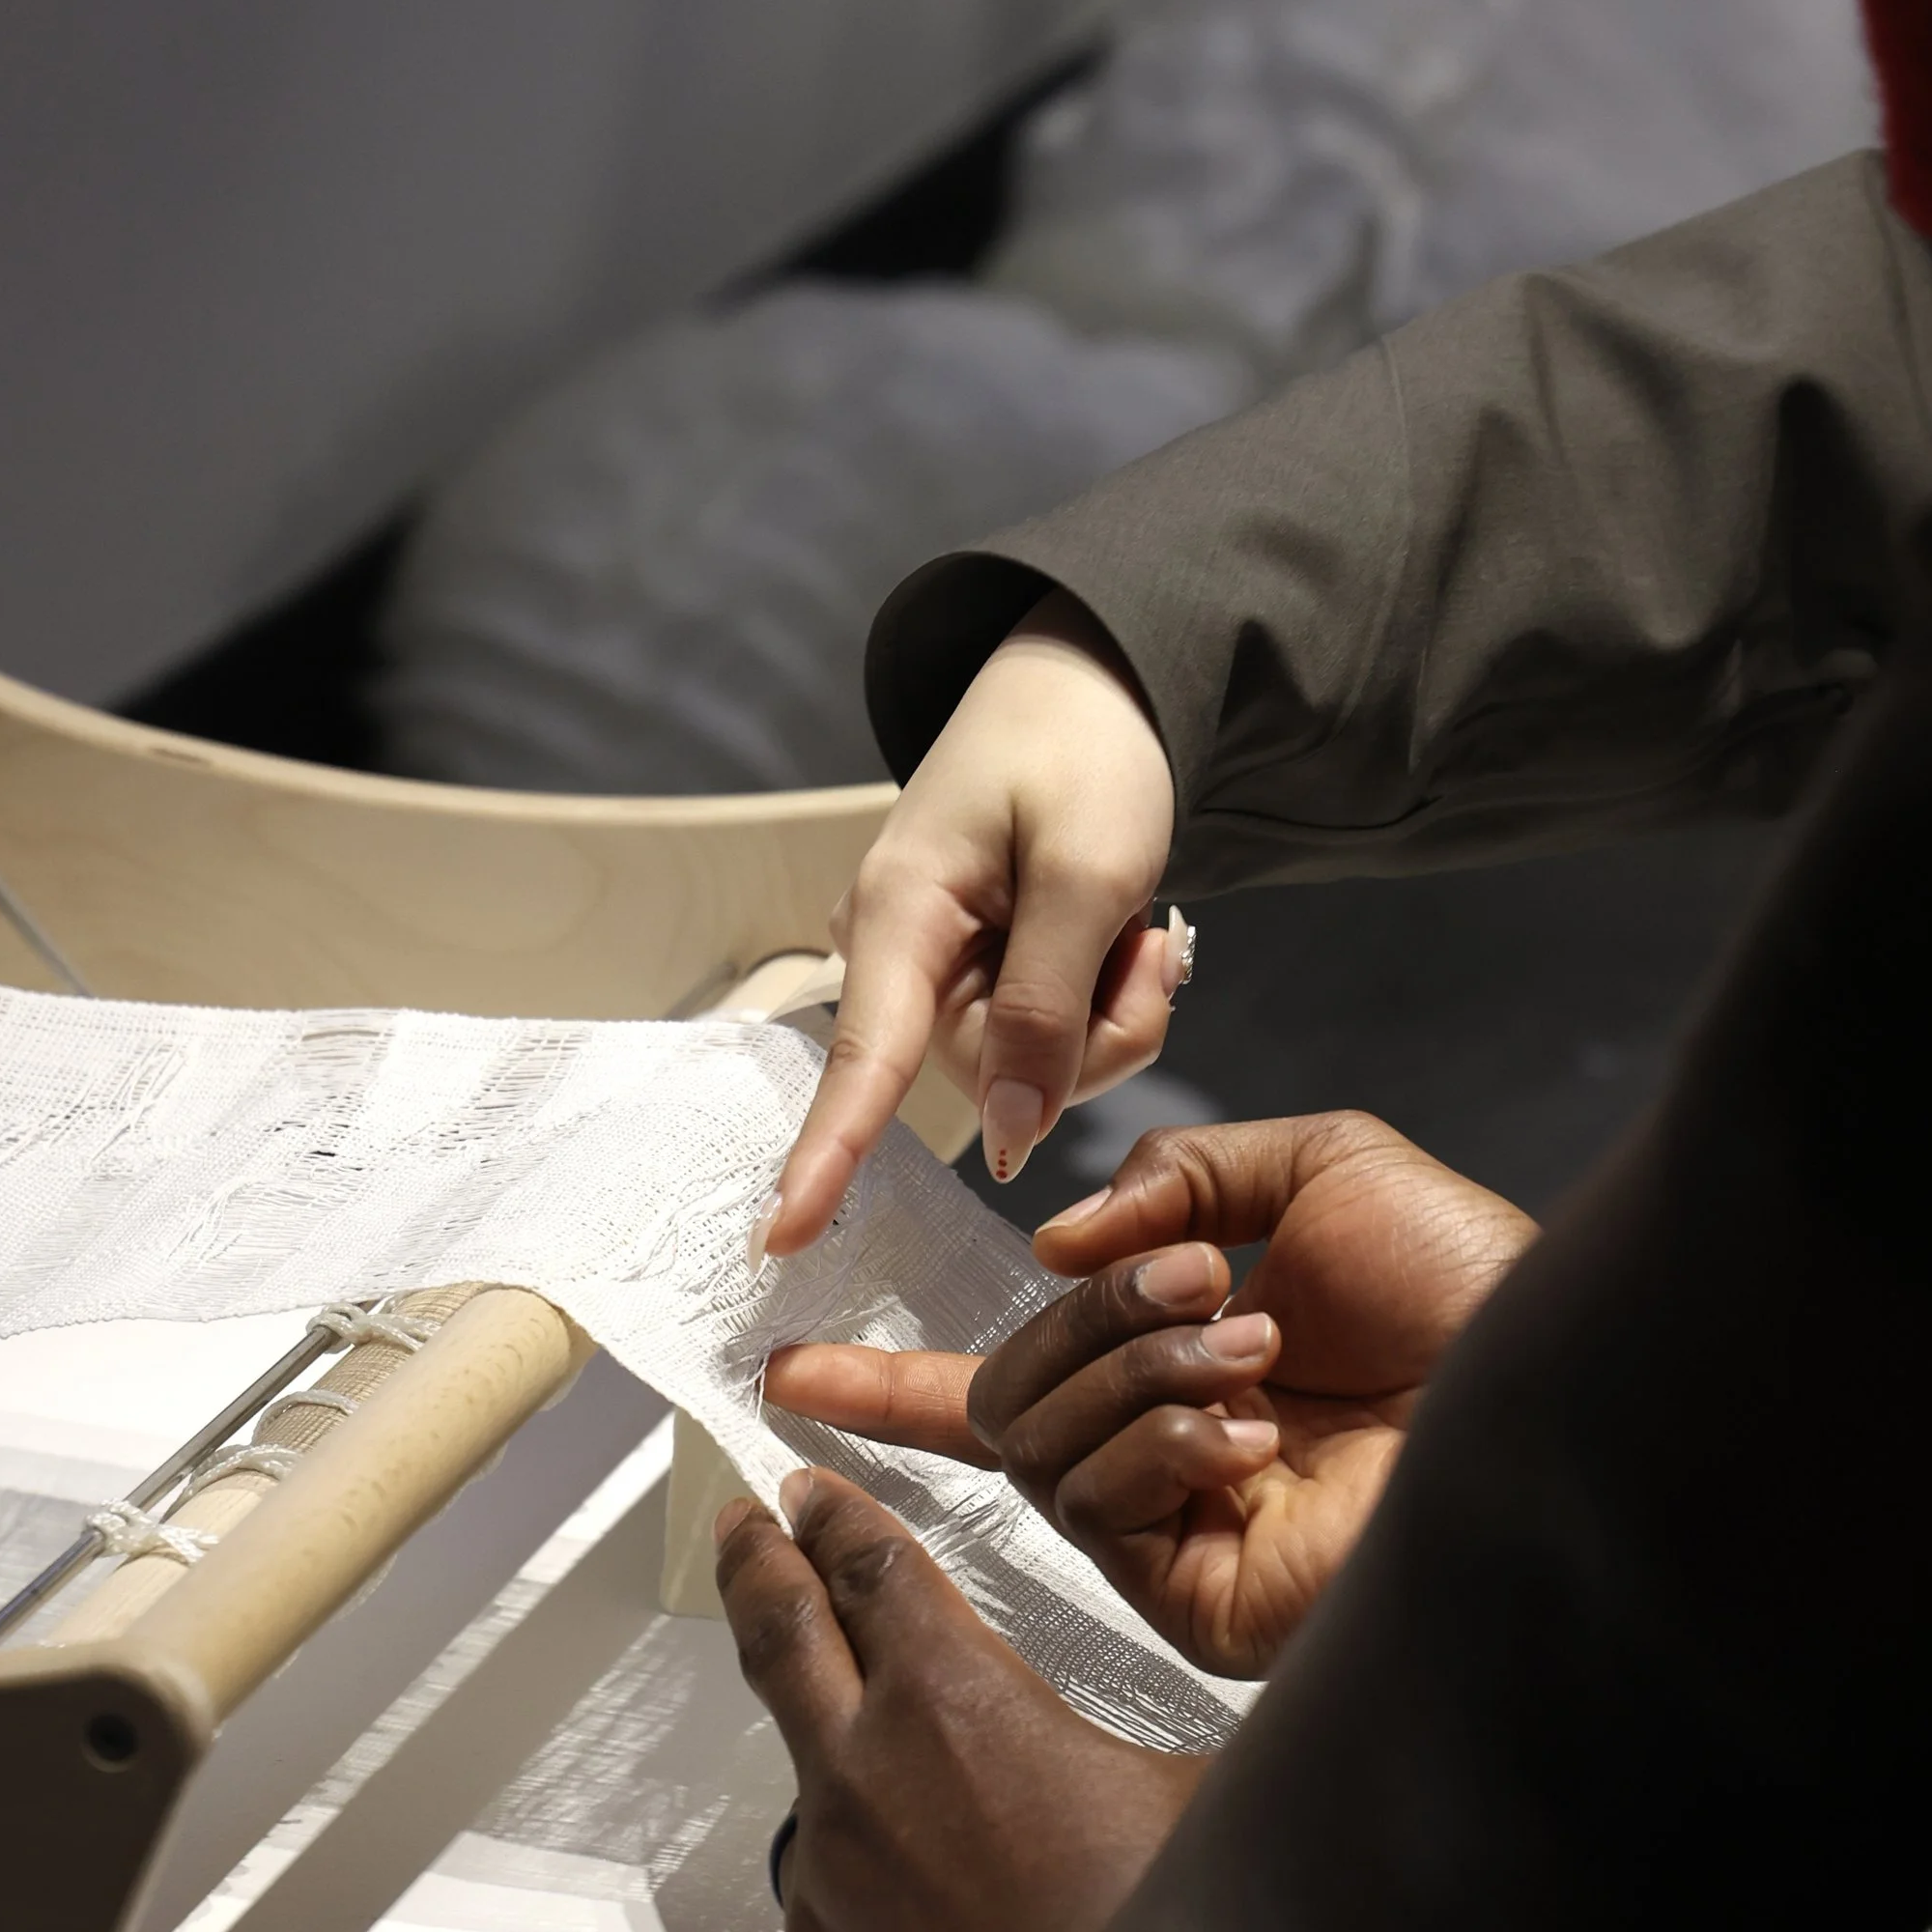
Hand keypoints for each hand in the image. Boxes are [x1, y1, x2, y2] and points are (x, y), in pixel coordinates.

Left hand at [716, 1471, 1203, 1931]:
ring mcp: (824, 1896)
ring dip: (852, 1790)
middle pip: (782, 1639)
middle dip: (758, 1567)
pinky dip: (875, 1929)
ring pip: (818, 1812)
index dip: (836, 1520)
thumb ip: (1159, 1736)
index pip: (870, 1571)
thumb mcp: (1203, 1782)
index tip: (804, 1493)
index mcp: (952, 1700)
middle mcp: (860, 1781)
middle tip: (741, 1528)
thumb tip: (1205, 1707)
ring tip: (917, 1820)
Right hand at [763, 590, 1181, 1253]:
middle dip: (1093, 1036)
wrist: (1088, 693)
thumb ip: (1048, 1006)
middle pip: (993, 1076)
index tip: (780, 1238)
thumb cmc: (1084, 754)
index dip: (827, 1155)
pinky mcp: (970, 986)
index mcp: (901, 912)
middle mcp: (897, 955)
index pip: (863, 1059)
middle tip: (1150, 941)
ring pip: (1029, 1073)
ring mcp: (932, 976)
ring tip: (1131, 927)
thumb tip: (1009, 1134)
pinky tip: (1112, 940)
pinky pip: (1042, 1048)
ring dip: (1107, 1019)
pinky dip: (1099, 1009)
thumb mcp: (1090, 870)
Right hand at [767, 1113, 1534, 1679]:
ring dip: (1135, 1370)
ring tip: (1254, 1343)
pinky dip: (1161, 1444)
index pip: (1004, 1384)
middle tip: (1189, 1277)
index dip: (889, 1382)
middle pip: (1007, 1401)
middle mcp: (1164, 1455)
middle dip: (1078, 1322)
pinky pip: (1100, 1509)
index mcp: (1177, 1366)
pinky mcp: (1198, 1599)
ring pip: (1043, 1449)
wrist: (1554, 1385)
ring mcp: (1177, 1532)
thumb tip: (1051, 1243)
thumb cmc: (1465, 1284)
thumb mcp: (1316, 1166)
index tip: (783, 1369)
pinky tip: (1259, 1431)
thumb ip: (1173, 1179)